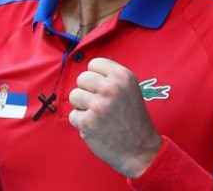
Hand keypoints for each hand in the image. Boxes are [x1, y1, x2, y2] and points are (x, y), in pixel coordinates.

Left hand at [68, 58, 162, 177]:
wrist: (140, 148)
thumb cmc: (134, 118)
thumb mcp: (131, 88)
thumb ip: (112, 77)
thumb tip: (89, 71)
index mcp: (123, 76)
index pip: (94, 63)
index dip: (95, 76)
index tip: (101, 87)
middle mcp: (111, 88)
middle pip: (82, 78)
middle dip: (87, 90)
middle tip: (99, 103)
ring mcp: (99, 105)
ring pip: (74, 95)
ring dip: (82, 106)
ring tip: (97, 114)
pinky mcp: (88, 122)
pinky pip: (73, 115)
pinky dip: (81, 123)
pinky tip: (95, 127)